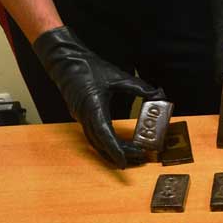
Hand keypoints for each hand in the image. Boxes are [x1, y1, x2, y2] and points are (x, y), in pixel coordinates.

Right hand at [33, 27, 161, 167]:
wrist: (64, 60)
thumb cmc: (87, 67)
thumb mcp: (117, 76)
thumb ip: (139, 87)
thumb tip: (158, 94)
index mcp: (93, 107)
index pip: (105, 135)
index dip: (115, 150)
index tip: (125, 162)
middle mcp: (85, 116)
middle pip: (102, 144)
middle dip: (121, 153)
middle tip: (140, 157)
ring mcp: (81, 117)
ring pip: (97, 142)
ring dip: (113, 151)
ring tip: (133, 155)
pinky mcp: (81, 116)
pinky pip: (93, 136)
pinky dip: (106, 144)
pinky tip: (118, 146)